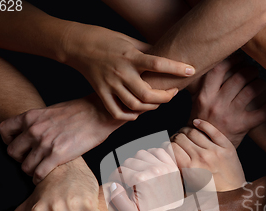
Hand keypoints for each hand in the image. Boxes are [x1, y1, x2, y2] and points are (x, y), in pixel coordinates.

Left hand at [0, 94, 123, 183]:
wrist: (99, 113)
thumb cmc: (80, 111)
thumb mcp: (52, 111)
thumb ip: (39, 122)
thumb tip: (33, 132)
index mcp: (31, 117)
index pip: (4, 130)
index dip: (8, 141)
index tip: (18, 145)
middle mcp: (34, 130)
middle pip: (13, 152)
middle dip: (20, 158)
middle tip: (31, 159)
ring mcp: (45, 144)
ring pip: (25, 166)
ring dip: (31, 171)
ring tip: (39, 170)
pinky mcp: (58, 155)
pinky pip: (39, 173)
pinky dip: (39, 179)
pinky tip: (44, 178)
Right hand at [62, 23, 194, 119]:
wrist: (75, 44)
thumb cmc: (104, 39)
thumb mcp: (128, 40)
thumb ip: (146, 50)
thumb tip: (167, 55)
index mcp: (130, 56)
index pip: (158, 63)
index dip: (177, 68)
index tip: (191, 70)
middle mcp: (121, 72)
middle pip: (148, 95)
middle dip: (165, 98)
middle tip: (173, 93)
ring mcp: (110, 85)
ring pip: (135, 106)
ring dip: (151, 107)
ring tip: (157, 102)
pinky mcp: (101, 93)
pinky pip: (117, 112)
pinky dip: (130, 116)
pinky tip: (138, 112)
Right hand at [108, 147, 183, 210]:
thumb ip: (118, 200)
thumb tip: (114, 184)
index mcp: (142, 180)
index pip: (120, 171)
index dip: (114, 178)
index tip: (116, 184)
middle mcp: (155, 170)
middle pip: (129, 161)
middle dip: (125, 171)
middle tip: (126, 182)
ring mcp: (165, 167)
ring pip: (142, 154)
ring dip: (137, 162)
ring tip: (136, 174)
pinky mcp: (173, 167)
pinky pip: (159, 151)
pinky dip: (151, 155)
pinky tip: (148, 166)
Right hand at [172, 119, 245, 190]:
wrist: (232, 195)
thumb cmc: (208, 193)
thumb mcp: (188, 186)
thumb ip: (176, 171)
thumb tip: (163, 158)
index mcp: (190, 169)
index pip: (171, 147)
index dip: (167, 145)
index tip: (168, 146)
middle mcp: (202, 158)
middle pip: (180, 137)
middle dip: (176, 137)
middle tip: (177, 141)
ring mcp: (215, 151)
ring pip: (193, 132)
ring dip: (186, 131)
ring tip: (186, 134)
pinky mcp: (227, 147)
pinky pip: (212, 130)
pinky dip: (202, 124)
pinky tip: (196, 123)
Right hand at [189, 58, 265, 147]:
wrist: (204, 148)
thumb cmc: (203, 123)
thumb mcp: (197, 103)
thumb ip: (205, 86)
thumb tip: (216, 62)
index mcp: (205, 95)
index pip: (219, 69)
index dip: (233, 59)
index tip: (241, 58)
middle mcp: (217, 103)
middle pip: (240, 77)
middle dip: (251, 71)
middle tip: (255, 71)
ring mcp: (230, 115)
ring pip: (252, 90)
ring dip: (262, 84)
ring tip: (263, 84)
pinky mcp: (242, 126)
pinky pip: (263, 112)